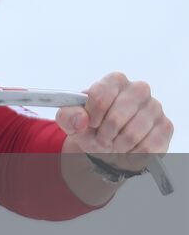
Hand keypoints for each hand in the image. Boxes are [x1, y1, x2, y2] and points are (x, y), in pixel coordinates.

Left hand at [57, 72, 171, 189]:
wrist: (111, 147)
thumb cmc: (93, 128)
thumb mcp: (72, 122)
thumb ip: (67, 116)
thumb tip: (81, 119)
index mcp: (115, 81)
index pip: (100, 95)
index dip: (92, 115)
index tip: (90, 124)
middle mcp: (138, 89)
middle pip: (116, 115)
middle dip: (105, 133)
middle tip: (101, 139)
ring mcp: (154, 107)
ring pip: (133, 133)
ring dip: (118, 145)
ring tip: (114, 144)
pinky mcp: (165, 127)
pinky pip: (148, 146)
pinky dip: (134, 153)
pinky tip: (129, 149)